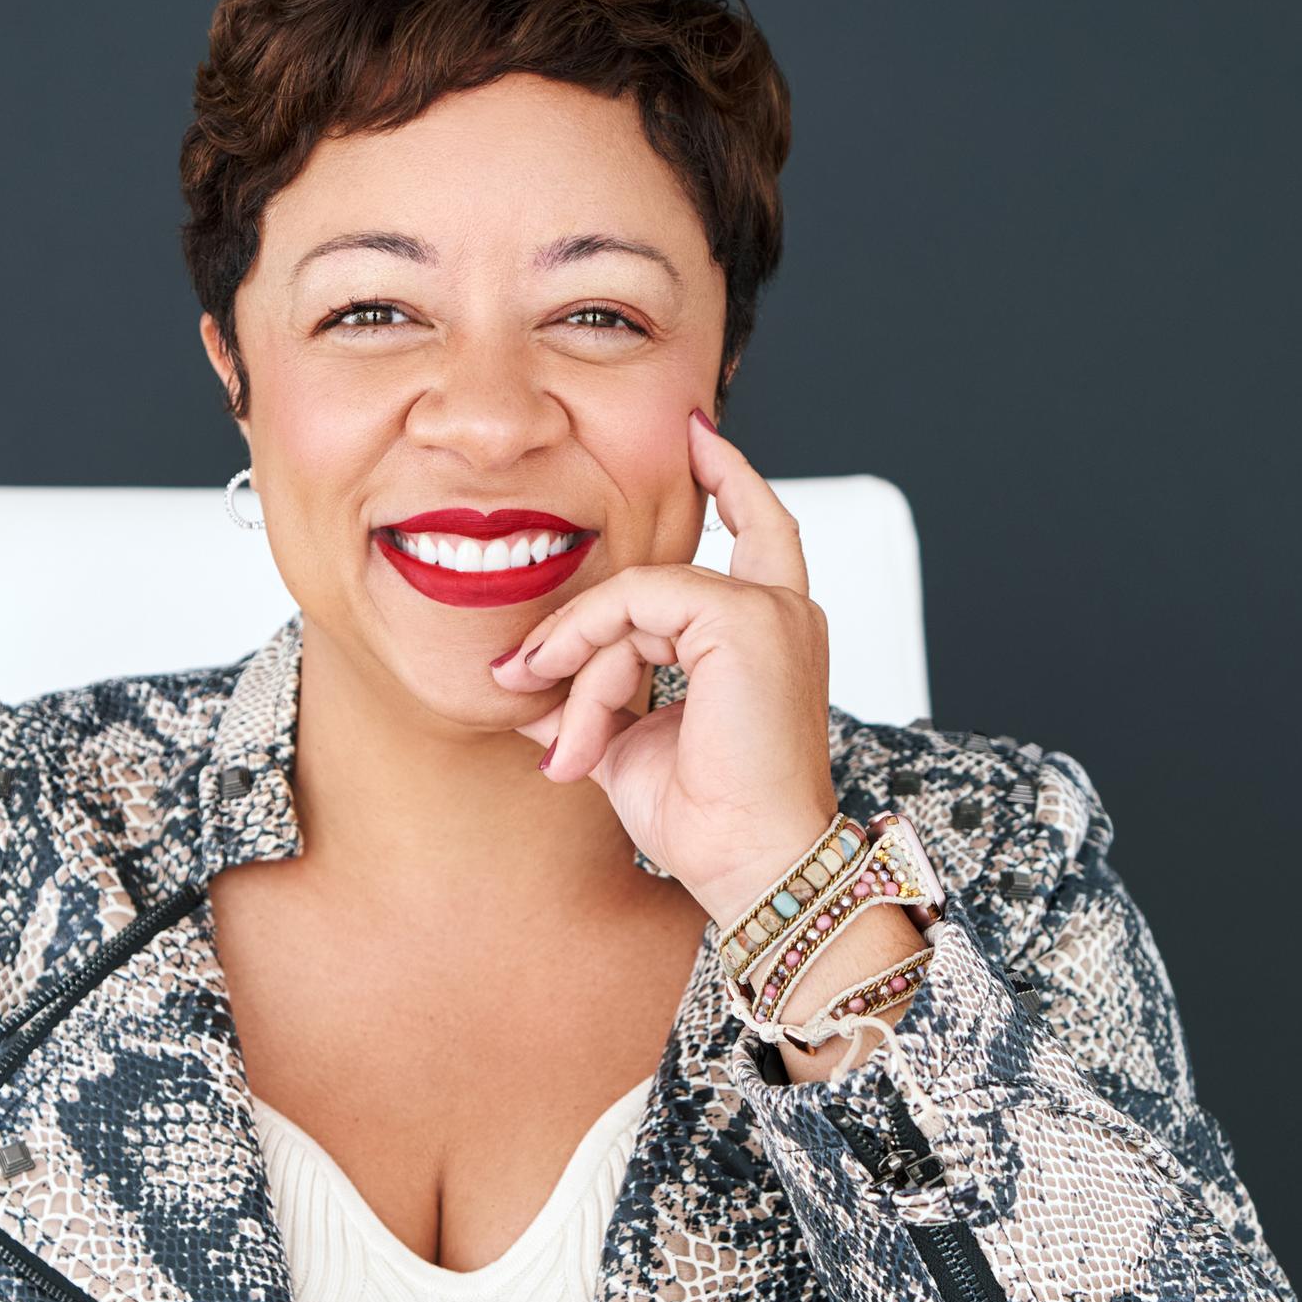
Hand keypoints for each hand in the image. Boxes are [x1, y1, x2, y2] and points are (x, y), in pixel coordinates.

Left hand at [490, 413, 840, 921]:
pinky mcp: (746, 619)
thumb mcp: (628, 742)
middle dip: (584, 623)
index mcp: (770, 633)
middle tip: (520, 674)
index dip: (729, 478)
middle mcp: (781, 611)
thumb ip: (588, 696)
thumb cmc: (706, 820)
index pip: (758, 529)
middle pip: (655, 581)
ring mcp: (769, 610)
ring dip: (584, 672)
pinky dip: (592, 657)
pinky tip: (581, 718)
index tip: (696, 434)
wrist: (749, 866)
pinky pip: (635, 606)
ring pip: (634, 600)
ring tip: (570, 745)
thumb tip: (528, 679)